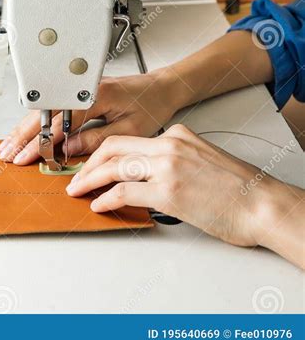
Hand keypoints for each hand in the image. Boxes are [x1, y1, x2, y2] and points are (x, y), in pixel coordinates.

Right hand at [0, 70, 180, 164]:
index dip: (40, 142)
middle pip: (45, 112)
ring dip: (28, 127)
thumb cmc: (152, 105)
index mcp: (95, 95)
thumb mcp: (128, 130)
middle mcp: (84, 88)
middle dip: (23, 134)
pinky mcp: (83, 92)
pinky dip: (40, 121)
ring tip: (11, 144)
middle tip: (8, 152)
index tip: (25, 156)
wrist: (164, 88)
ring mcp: (82, 89)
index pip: (58, 122)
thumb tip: (70, 149)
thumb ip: (96, 139)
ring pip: (47, 109)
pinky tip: (31, 132)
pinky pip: (56, 107)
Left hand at [66, 124, 300, 254]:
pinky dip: (106, 198)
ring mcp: (168, 167)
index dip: (104, 151)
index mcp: (178, 134)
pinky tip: (100, 205)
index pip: (129, 139)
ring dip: (90, 179)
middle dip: (89, 161)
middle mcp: (170, 145)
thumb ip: (175, 160)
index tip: (93, 162)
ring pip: (114, 166)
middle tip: (76, 176)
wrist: (262, 204)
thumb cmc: (239, 189)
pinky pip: (125, 192)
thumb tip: (150, 176)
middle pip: (114, 146)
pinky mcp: (168, 192)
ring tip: (79, 190)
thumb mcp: (203, 159)